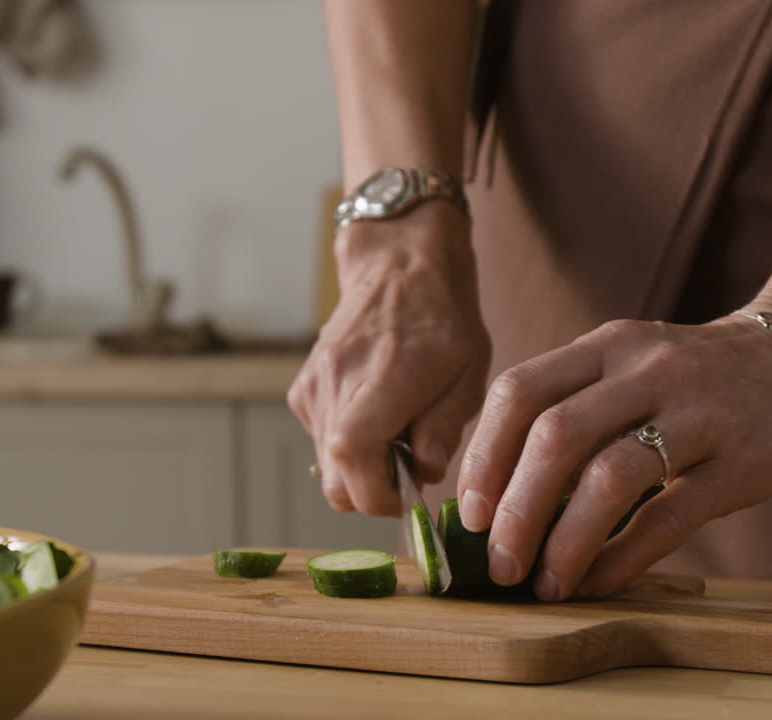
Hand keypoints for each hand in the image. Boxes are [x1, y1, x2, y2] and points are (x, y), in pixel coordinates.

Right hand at [288, 203, 490, 515]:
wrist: (398, 269)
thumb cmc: (443, 320)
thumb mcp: (468, 374)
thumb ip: (444, 427)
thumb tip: (423, 470)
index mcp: (381, 383)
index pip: (357, 468)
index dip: (382, 498)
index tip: (410, 496)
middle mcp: (336, 387)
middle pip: (336, 483)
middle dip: (372, 493)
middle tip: (407, 468)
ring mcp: (313, 389)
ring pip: (326, 467)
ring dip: (361, 469)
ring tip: (397, 433)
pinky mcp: (303, 390)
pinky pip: (321, 442)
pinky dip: (348, 445)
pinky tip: (376, 415)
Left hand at [456, 311, 771, 599]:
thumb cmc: (690, 381)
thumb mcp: (625, 370)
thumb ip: (569, 413)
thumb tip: (496, 500)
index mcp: (604, 347)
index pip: (519, 392)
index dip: (483, 457)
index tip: (468, 514)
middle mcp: (644, 370)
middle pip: (556, 435)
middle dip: (515, 508)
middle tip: (497, 563)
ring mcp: (697, 412)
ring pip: (611, 477)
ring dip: (565, 540)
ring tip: (542, 584)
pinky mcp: (742, 461)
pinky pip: (669, 517)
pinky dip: (622, 557)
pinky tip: (595, 582)